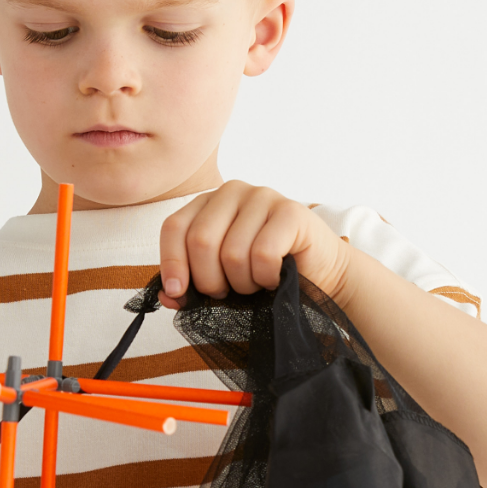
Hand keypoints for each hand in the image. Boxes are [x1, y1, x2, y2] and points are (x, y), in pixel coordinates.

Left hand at [158, 181, 349, 308]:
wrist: (319, 278)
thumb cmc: (263, 277)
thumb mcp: (220, 283)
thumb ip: (190, 288)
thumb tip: (167, 295)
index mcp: (208, 203)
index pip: (174, 228)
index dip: (172, 263)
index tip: (178, 292)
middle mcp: (232, 192)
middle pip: (201, 240)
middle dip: (210, 280)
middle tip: (228, 292)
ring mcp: (263, 196)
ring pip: (232, 253)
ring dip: (243, 284)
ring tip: (256, 284)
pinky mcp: (291, 211)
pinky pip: (262, 254)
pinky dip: (266, 278)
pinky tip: (275, 278)